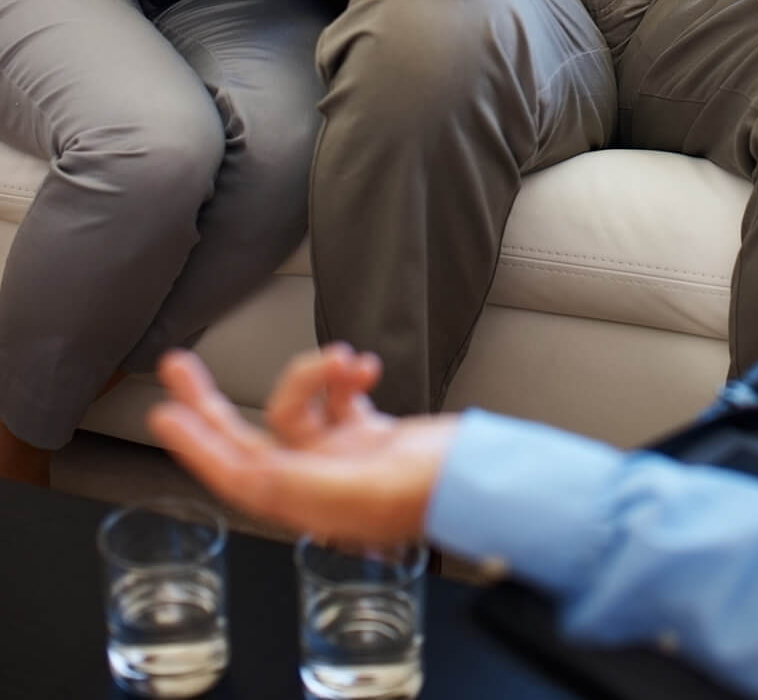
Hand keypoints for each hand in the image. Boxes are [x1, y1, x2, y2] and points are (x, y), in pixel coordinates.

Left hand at [150, 348, 457, 547]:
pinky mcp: (365, 434)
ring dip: (315, 373)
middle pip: (246, 440)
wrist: (486, 478)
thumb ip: (308, 480)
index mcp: (309, 505)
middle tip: (177, 366)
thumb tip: (255, 472)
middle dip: (210, 402)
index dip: (196, 447)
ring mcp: (339, 458)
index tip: (164, 416)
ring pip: (297, 405)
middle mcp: (316, 482)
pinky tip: (363, 367)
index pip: (238, 475)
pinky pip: (336, 394)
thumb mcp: (366, 488)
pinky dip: (344, 375)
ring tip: (345, 360)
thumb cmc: (435, 491)